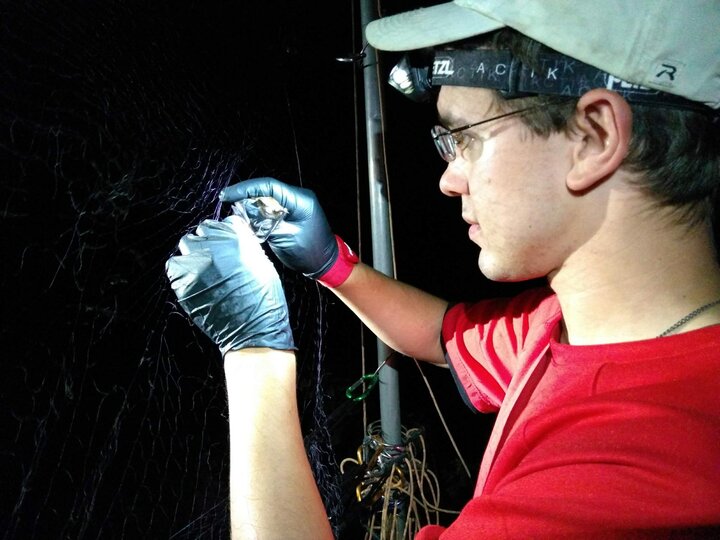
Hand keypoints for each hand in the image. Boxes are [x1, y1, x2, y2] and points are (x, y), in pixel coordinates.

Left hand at [166, 216, 293, 354]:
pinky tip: (194, 282)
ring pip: (187, 245)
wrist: (253, 331)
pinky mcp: (183, 280)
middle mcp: (216, 244)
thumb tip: (233, 239)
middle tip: (215, 260)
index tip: (226, 244)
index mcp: (239, 238)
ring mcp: (197, 262)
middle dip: (209, 242)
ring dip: (193, 254)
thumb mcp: (263, 264)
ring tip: (203, 271)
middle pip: (203, 230)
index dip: (226, 234)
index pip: (225, 221)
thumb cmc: (263, 301)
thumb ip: (246, 246)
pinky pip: (174, 266)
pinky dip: (181, 272)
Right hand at [219, 178, 337, 278]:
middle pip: (266, 190)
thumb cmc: (310, 253)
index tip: (227, 195)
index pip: (268, 186)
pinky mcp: (290, 212)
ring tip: (235, 213)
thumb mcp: (284, 238)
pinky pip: (271, 207)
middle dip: (246, 196)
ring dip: (251, 205)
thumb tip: (244, 212)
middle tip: (227, 204)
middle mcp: (298, 197)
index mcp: (300, 200)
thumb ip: (264, 223)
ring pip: (266, 198)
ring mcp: (295, 204)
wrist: (326, 264)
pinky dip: (258, 213)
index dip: (245, 188)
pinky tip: (247, 219)